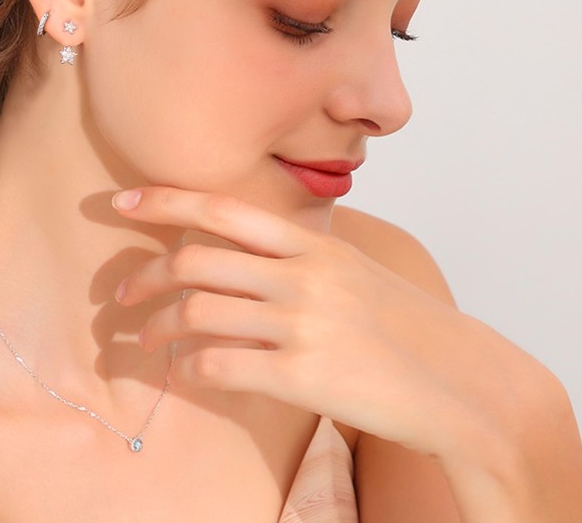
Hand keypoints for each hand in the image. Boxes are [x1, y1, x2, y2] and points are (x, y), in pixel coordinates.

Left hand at [110, 185, 543, 462]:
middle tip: (121, 293)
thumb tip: (239, 256)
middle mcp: (304, 276)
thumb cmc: (402, 323)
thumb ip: (299, 258)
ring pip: (199, 313)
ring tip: (145, 339)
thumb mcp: (353, 270)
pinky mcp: (304, 377)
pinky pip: (220, 366)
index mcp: (313, 244)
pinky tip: (184, 372)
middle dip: (145, 275)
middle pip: (197, 260)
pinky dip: (188, 368)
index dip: (166, 201)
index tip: (122, 203)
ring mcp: (303, 325)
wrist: (461, 381)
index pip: (224, 209)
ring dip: (158, 326)